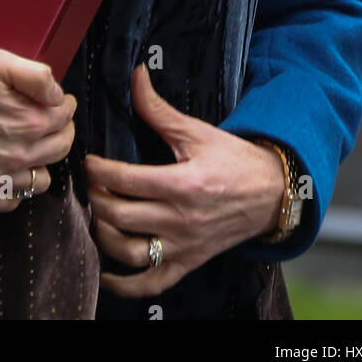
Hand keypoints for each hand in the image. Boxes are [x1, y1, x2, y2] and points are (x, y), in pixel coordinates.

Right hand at [0, 49, 76, 212]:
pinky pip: (16, 200)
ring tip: (23, 144)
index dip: (61, 103)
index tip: (53, 100)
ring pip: (44, 178)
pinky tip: (3, 166)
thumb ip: (35, 75)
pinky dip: (16, 185)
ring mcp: (1, 179)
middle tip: (42, 119)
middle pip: (62, 146)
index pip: (66, 115)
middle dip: (58, 129)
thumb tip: (57, 93)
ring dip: (40, 160)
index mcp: (28, 120)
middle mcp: (20, 154)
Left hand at [85, 65, 285, 296]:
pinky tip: (107, 274)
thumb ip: (159, 109)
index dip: (98, 170)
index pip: (125, 180)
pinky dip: (126, 284)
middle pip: (120, 215)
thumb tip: (136, 76)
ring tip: (98, 215)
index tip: (89, 162)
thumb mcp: (197, 132)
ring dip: (104, 235)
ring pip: (129, 251)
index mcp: (183, 184)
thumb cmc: (234, 160)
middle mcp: (182, 220)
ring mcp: (185, 246)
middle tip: (91, 184)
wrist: (271, 193)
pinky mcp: (189, 262)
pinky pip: (152, 283)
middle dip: (96, 198)